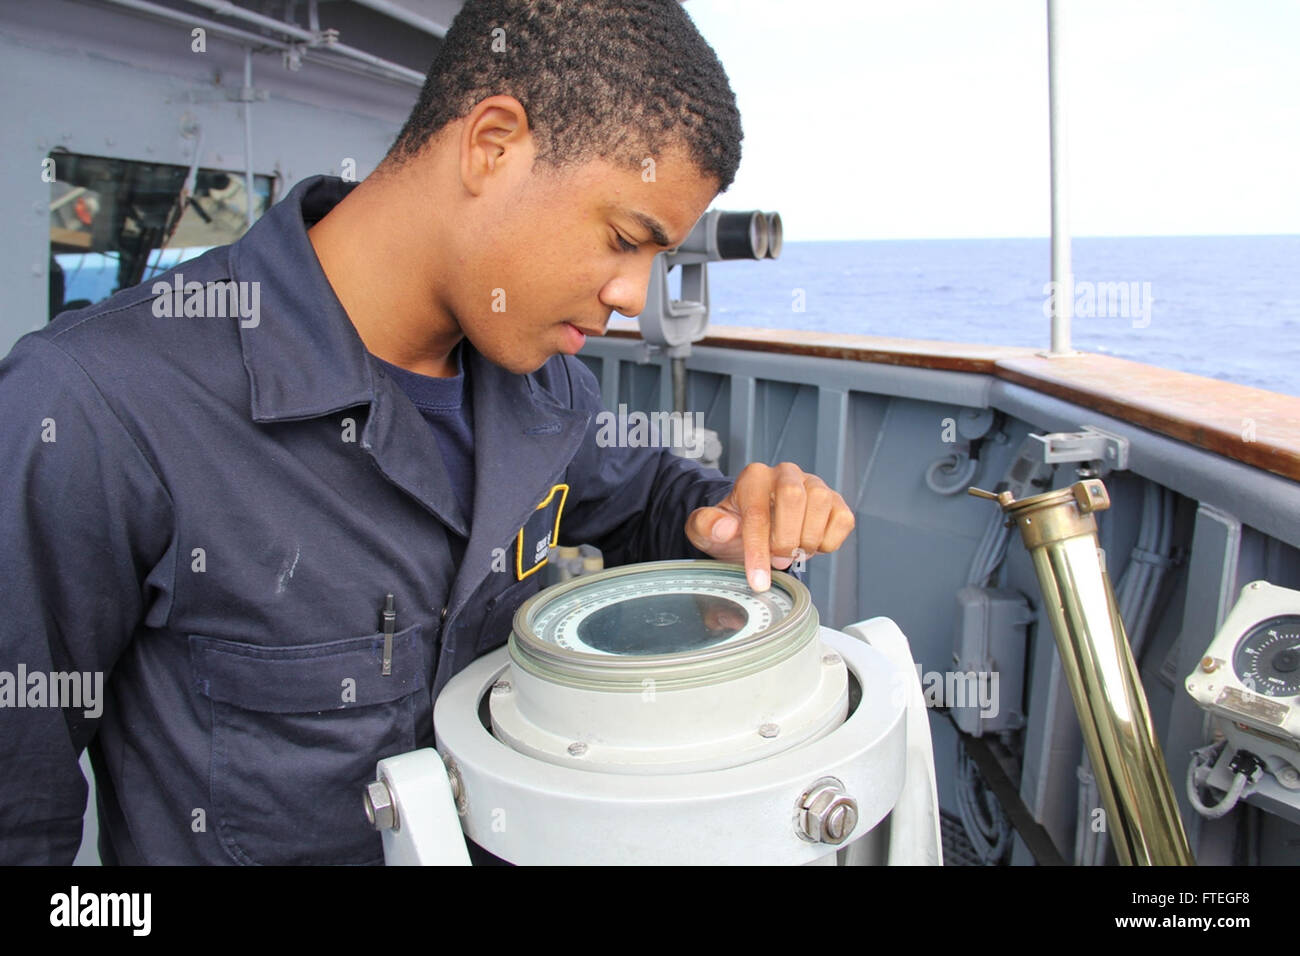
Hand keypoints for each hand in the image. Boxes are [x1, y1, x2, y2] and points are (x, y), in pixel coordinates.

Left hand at [685, 462, 854, 590]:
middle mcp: (785, 474)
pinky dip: (829, 541)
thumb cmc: (733, 529)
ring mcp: (813, 485)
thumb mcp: (707, 532)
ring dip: (808, 539)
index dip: (757, 550)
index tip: (757, 581)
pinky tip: (812, 546)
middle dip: (785, 539)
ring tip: (793, 552)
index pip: (757, 512)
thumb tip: (724, 527)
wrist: (755, 531)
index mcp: (753, 478)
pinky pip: (843, 518)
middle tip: (777, 561)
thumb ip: (706, 526)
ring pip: (821, 503)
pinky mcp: (835, 501)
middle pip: (793, 497)